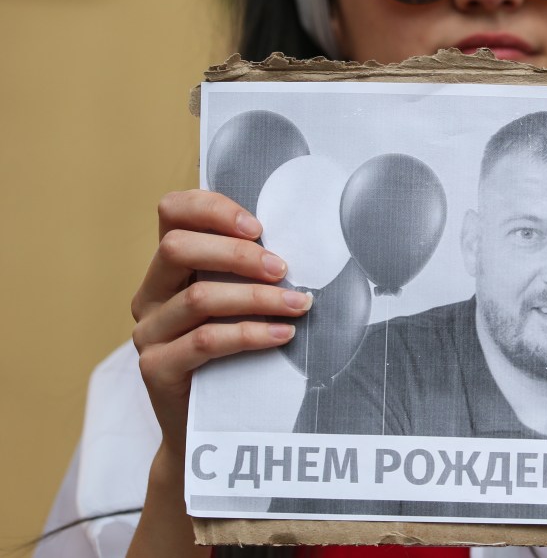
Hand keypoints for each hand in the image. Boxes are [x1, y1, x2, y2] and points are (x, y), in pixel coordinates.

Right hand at [131, 190, 311, 454]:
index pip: (172, 212)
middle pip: (178, 248)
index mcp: (168, 269)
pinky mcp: (157, 368)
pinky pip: (206, 342)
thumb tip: (307, 243)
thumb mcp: (239, 304)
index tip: (258, 226)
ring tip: (299, 304)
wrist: (206, 428)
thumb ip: (251, 272)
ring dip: (257, 297)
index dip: (212, 208)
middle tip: (283, 269)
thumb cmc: (234, 355)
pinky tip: (283, 335)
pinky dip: (250, 333)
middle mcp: (150, 296)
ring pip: (199, 298)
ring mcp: (148, 333)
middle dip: (237, 253)